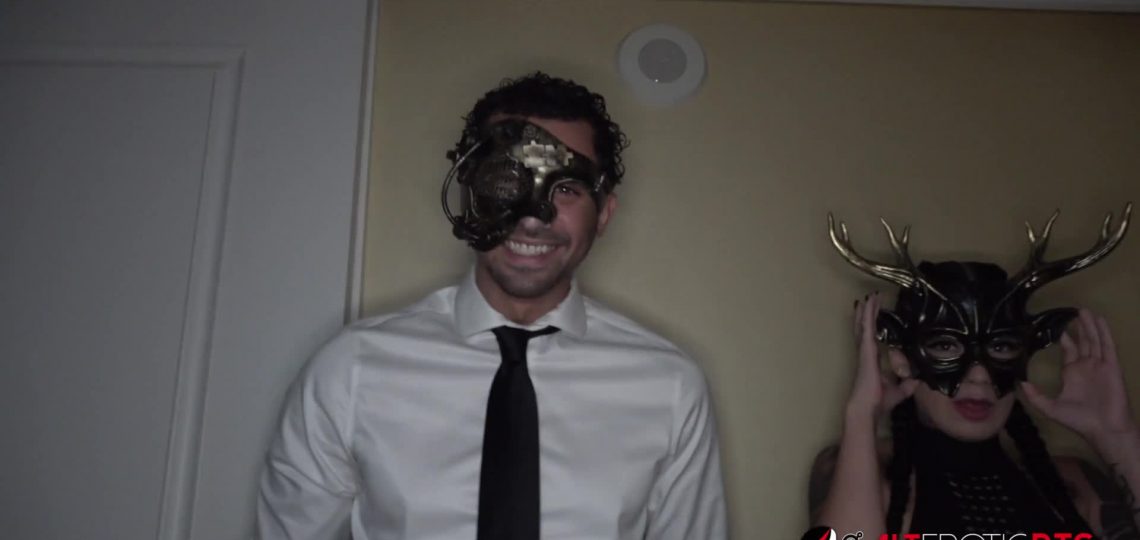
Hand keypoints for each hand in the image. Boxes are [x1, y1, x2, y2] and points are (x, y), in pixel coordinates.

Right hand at [846, 292, 918, 419]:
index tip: (872, 315)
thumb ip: (908, 383)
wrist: (868, 407)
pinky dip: (868, 315)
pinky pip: (867, 328)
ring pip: (865, 325)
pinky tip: (868, 304)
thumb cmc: (880, 401)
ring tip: (868, 296)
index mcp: (872, 361)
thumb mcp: (900, 390)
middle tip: (868, 299)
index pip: (871, 339)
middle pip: (865, 329)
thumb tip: (918, 378)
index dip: (870, 327)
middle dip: (867, 314)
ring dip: (867, 310)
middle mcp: (866, 353)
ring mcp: (865, 350)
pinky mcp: (866, 349)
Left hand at [1020, 309, 1138, 449]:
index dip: (1066, 341)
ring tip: (1084, 310)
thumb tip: (1020, 384)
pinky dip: (1104, 333)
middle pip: (1083, 342)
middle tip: (1075, 312)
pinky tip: (1100, 320)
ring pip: (1094, 341)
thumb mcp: (1050, 408)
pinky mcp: (1112, 367)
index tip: (1061, 330)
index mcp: (1073, 374)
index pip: (1070, 352)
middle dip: (1079, 328)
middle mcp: (1086, 367)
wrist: (1103, 429)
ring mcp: (1099, 366)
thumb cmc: (1079, 421)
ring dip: (1090, 326)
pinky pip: (1108, 346)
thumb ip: (1035, 396)